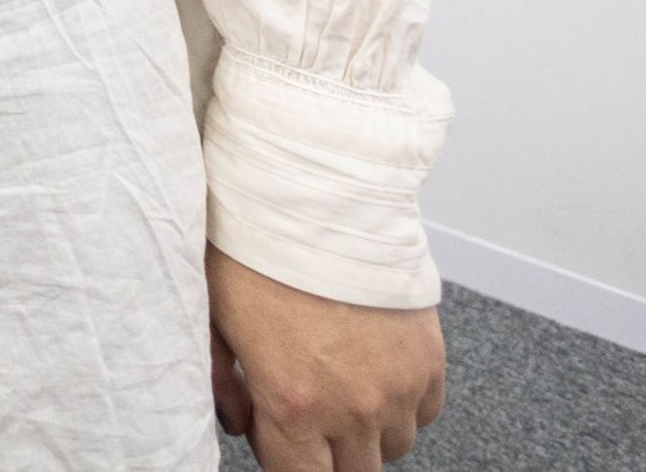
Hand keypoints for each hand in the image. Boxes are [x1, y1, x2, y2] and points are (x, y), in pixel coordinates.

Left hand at [209, 246, 446, 471]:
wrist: (319, 201)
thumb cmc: (257, 253)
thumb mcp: (215, 320)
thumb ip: (222, 384)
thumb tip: (237, 422)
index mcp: (294, 405)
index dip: (289, 467)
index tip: (282, 446)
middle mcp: (354, 407)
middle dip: (329, 454)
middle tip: (310, 418)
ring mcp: (399, 387)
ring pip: (393, 446)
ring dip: (368, 431)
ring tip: (341, 387)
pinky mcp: (430, 360)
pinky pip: (425, 411)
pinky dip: (404, 403)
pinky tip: (375, 370)